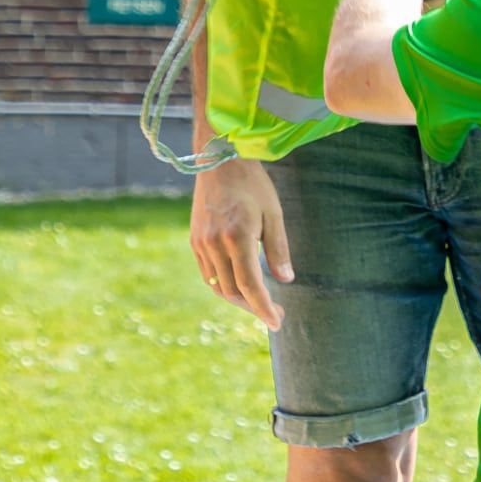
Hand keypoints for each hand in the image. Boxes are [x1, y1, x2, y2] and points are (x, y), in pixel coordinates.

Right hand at [189, 156, 291, 329]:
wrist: (219, 159)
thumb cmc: (253, 184)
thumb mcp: (274, 214)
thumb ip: (279, 249)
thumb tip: (285, 280)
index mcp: (237, 236)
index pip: (250, 285)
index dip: (263, 307)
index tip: (277, 321)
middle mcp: (215, 244)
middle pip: (233, 291)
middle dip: (254, 307)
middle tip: (275, 314)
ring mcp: (201, 243)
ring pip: (218, 286)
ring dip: (238, 299)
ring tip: (260, 303)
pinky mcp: (195, 240)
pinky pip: (208, 273)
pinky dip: (224, 285)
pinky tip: (240, 285)